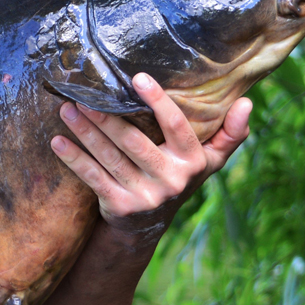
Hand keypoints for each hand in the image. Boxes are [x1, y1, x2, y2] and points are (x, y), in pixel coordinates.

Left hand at [49, 72, 251, 238]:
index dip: (158, 102)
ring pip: (110, 157)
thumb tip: (247, 102)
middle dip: (107, 117)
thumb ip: (230, 132)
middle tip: (83, 96)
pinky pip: (92, 178)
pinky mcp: (119, 206)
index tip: (138, 78)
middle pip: (134, 141)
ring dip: (85, 132)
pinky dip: (73, 158)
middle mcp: (171, 180)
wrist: (148, 226)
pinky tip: (57, 141)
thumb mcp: (209, 160)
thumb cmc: (178, 177)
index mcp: (192, 161)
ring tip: (67, 110)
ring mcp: (144, 195)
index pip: (176, 126)